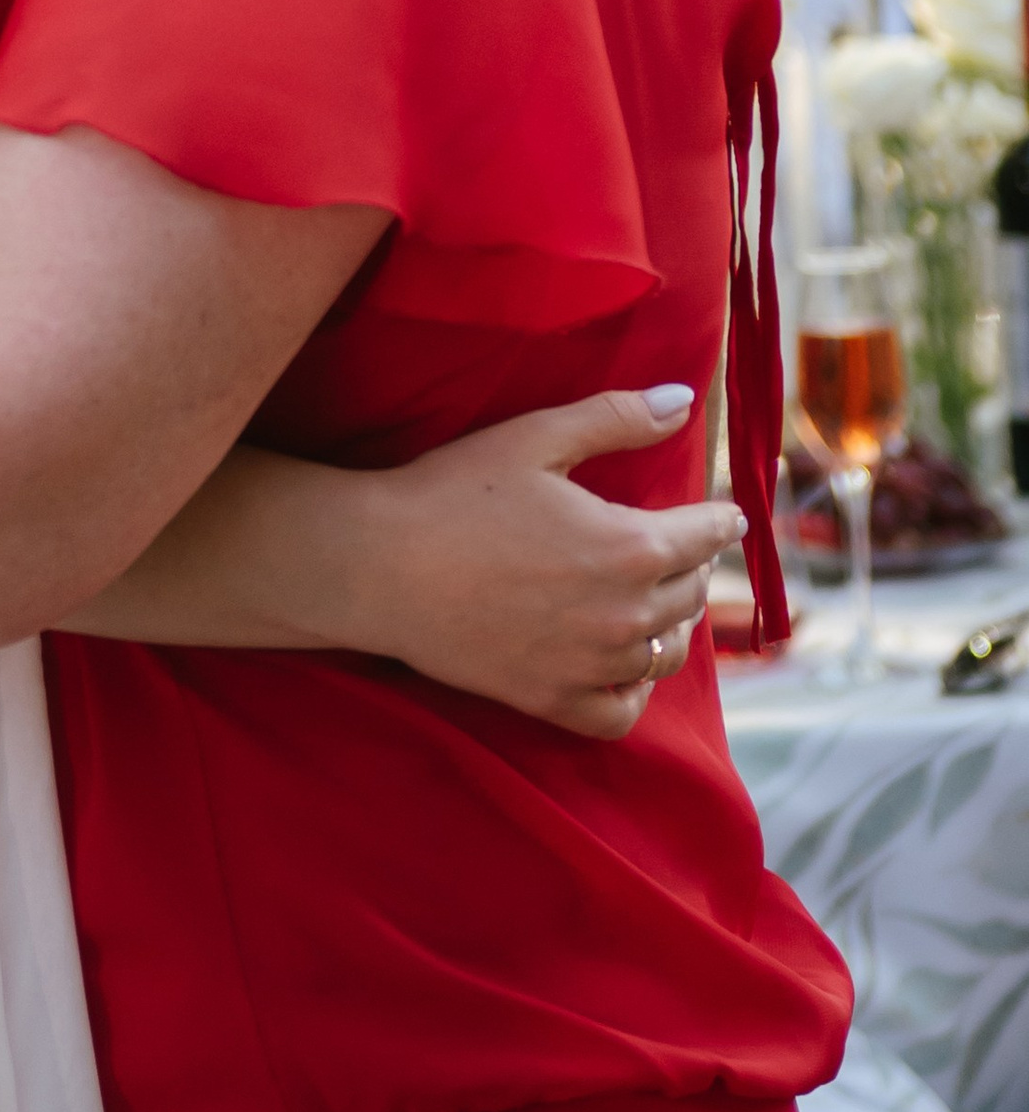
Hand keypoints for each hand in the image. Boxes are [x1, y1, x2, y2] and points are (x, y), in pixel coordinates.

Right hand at [362, 388, 744, 739]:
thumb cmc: (455, 491)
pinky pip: (621, 711)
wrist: (381, 565)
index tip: (729, 514)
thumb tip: (683, 400)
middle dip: (694, 564)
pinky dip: (635, 691)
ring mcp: (591, 664)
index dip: (720, 520)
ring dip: (672, 622)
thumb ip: (616, 418)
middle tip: (684, 547)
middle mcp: (625, 614)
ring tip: (660, 600)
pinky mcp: (553, 699)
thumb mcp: (536, 437)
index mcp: (630, 545)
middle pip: (690, 593)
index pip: (705, 536)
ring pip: (665, 652)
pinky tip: (627, 667)